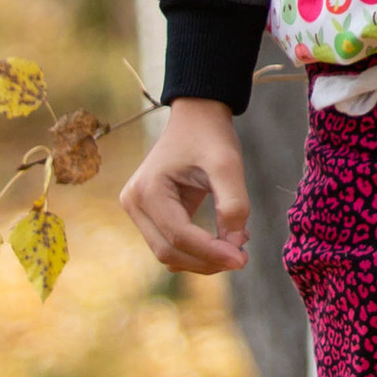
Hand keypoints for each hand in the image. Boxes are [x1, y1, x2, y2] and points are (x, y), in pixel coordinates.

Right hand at [120, 101, 251, 274]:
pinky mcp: (149, 213)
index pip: (179, 236)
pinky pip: (171, 242)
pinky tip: (225, 239)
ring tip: (237, 246)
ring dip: (202, 259)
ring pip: (168, 252)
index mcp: (148, 190)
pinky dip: (197, 249)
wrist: (196, 115)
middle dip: (206, 260)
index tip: (242, 259)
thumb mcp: (228, 164)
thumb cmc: (210, 135)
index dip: (211, 252)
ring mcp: (138, 210)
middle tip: (242, 258)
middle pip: (169, 251)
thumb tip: (235, 244)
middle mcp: (134, 202)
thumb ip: (234, 204)